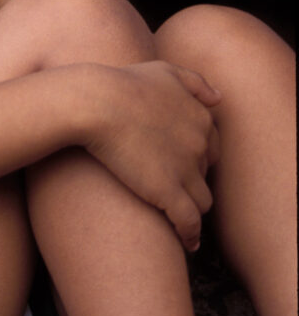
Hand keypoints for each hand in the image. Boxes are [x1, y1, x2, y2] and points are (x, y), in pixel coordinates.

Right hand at [80, 61, 220, 250]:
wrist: (96, 103)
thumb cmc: (122, 83)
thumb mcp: (164, 70)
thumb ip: (194, 81)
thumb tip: (218, 98)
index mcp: (202, 117)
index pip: (211, 147)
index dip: (195, 157)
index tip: (178, 163)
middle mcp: (200, 144)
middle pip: (206, 174)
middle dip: (193, 181)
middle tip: (171, 187)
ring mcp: (187, 170)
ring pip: (203, 202)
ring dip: (193, 209)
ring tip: (179, 218)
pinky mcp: (168, 193)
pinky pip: (189, 223)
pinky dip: (190, 235)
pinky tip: (187, 245)